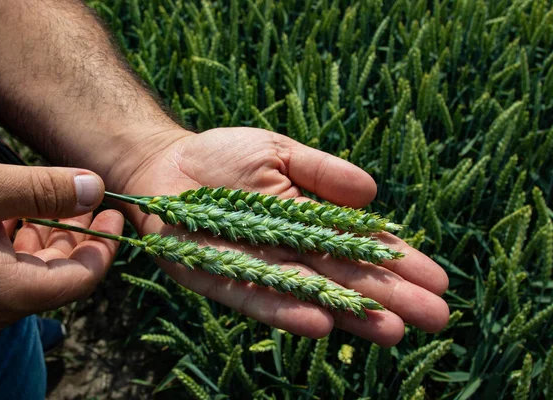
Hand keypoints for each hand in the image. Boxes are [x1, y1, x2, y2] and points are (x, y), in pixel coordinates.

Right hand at [0, 159, 122, 335]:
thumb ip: (42, 190)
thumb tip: (95, 188)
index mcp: (8, 293)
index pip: (82, 279)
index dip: (104, 246)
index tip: (114, 215)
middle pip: (56, 275)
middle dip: (78, 237)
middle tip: (89, 203)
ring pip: (26, 273)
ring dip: (45, 238)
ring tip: (55, 202)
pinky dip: (15, 244)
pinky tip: (13, 214)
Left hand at [114, 128, 448, 345]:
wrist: (164, 164)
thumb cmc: (224, 157)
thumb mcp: (280, 152)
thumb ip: (323, 172)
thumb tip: (373, 195)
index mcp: (308, 221)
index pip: (362, 246)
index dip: (400, 262)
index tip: (440, 281)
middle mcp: (289, 251)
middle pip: (345, 276)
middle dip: (390, 297)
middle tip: (436, 319)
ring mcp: (255, 267)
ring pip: (310, 293)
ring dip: (349, 312)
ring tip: (390, 330)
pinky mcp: (218, 276)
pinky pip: (255, 296)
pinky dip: (287, 309)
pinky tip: (322, 323)